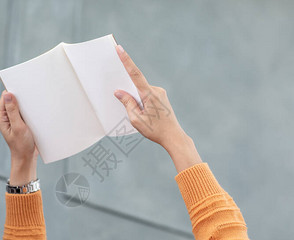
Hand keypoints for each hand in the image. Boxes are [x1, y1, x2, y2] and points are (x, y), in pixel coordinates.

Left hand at [0, 91, 37, 184]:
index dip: (13, 91)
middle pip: (13, 100)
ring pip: (20, 106)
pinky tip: (36, 112)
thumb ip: (13, 111)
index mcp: (2, 117)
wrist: (27, 158)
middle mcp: (6, 117)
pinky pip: (25, 112)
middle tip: (32, 96)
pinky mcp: (22, 123)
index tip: (23, 88)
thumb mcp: (18, 127)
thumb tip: (8, 94)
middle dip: (22, 97)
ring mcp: (14, 120)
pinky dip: (30, 111)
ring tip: (35, 104)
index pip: (5, 97)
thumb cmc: (21, 145)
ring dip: (27, 105)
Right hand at [114, 45, 201, 171]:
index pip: (135, 74)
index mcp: (149, 94)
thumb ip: (127, 103)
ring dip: (135, 98)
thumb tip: (119, 92)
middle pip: (137, 83)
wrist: (174, 136)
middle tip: (126, 99)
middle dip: (128, 88)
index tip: (119, 49)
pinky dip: (141, 100)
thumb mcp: (136, 119)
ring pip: (141, 90)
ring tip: (140, 115)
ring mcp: (160, 93)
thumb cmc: (154, 130)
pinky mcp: (162, 97)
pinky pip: (147, 94)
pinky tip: (142, 113)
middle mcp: (156, 90)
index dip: (126, 60)